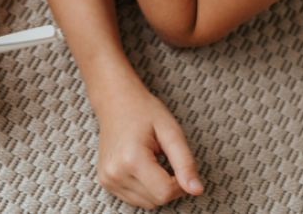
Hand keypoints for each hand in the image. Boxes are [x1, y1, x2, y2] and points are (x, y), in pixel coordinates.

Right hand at [95, 79, 203, 208]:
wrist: (116, 100)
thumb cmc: (143, 110)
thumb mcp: (171, 130)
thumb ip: (185, 162)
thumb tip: (197, 190)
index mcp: (130, 159)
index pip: (165, 192)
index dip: (180, 182)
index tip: (178, 163)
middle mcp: (115, 173)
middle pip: (156, 200)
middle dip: (169, 184)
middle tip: (165, 157)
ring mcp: (107, 179)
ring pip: (147, 203)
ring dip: (157, 187)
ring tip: (152, 159)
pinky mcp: (105, 181)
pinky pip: (135, 199)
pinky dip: (145, 187)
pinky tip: (142, 166)